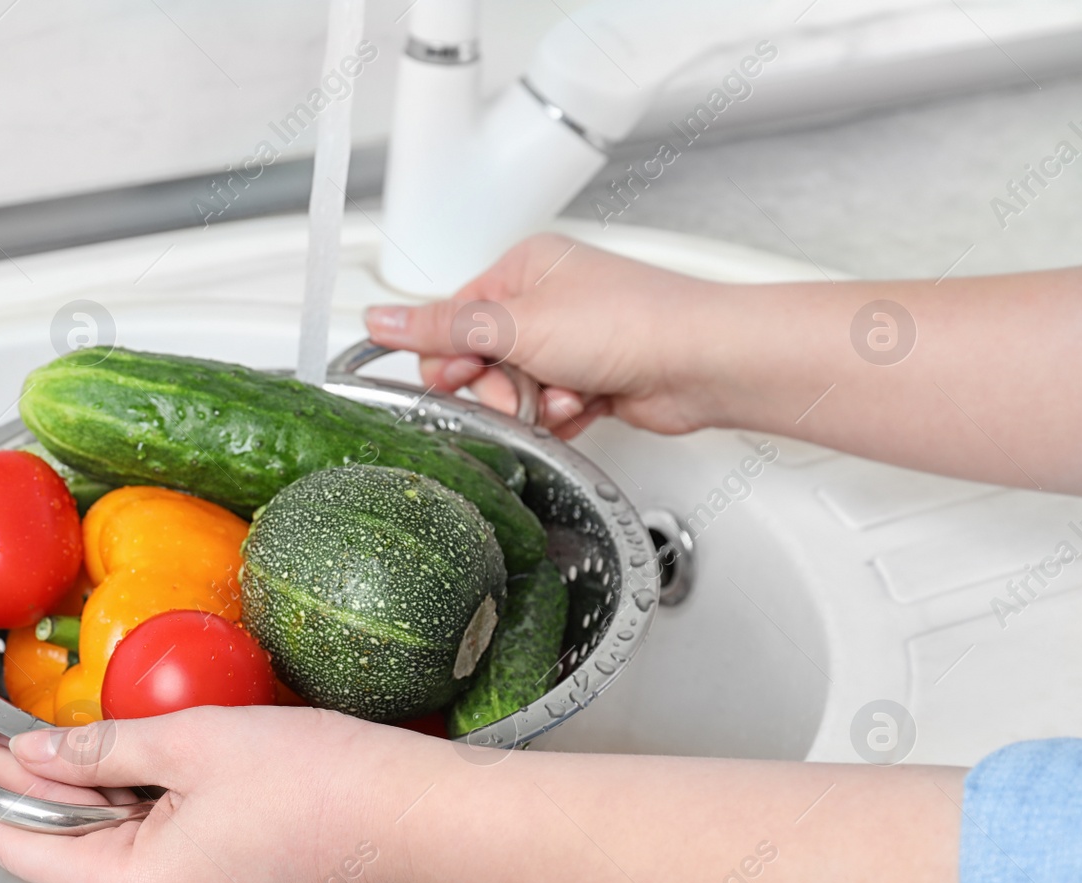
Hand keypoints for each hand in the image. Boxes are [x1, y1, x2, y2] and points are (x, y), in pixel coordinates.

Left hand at [0, 706, 442, 882]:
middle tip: (4, 723)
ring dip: (90, 788)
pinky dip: (130, 802)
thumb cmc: (325, 786)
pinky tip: (137, 760)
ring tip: (95, 731)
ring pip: (104, 842)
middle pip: (61, 844)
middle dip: (35, 781)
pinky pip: (144, 846)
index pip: (17, 845)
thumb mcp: (189, 740)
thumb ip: (96, 747)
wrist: (409, 813)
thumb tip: (35, 750)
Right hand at [365, 233, 725, 439]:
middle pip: (481, 362)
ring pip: (516, 392)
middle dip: (500, 388)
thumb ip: (443, 328)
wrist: (701, 362)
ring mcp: (570, 342)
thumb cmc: (629, 323)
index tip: (460, 378)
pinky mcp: (591, 379)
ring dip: (536, 404)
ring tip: (568, 394)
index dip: (450, 358)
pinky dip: (563, 415)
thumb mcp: (516, 325)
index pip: (452, 319)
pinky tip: (587, 406)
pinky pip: (550, 410)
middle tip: (521, 391)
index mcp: (522, 268)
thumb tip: (379, 319)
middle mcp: (545, 300)